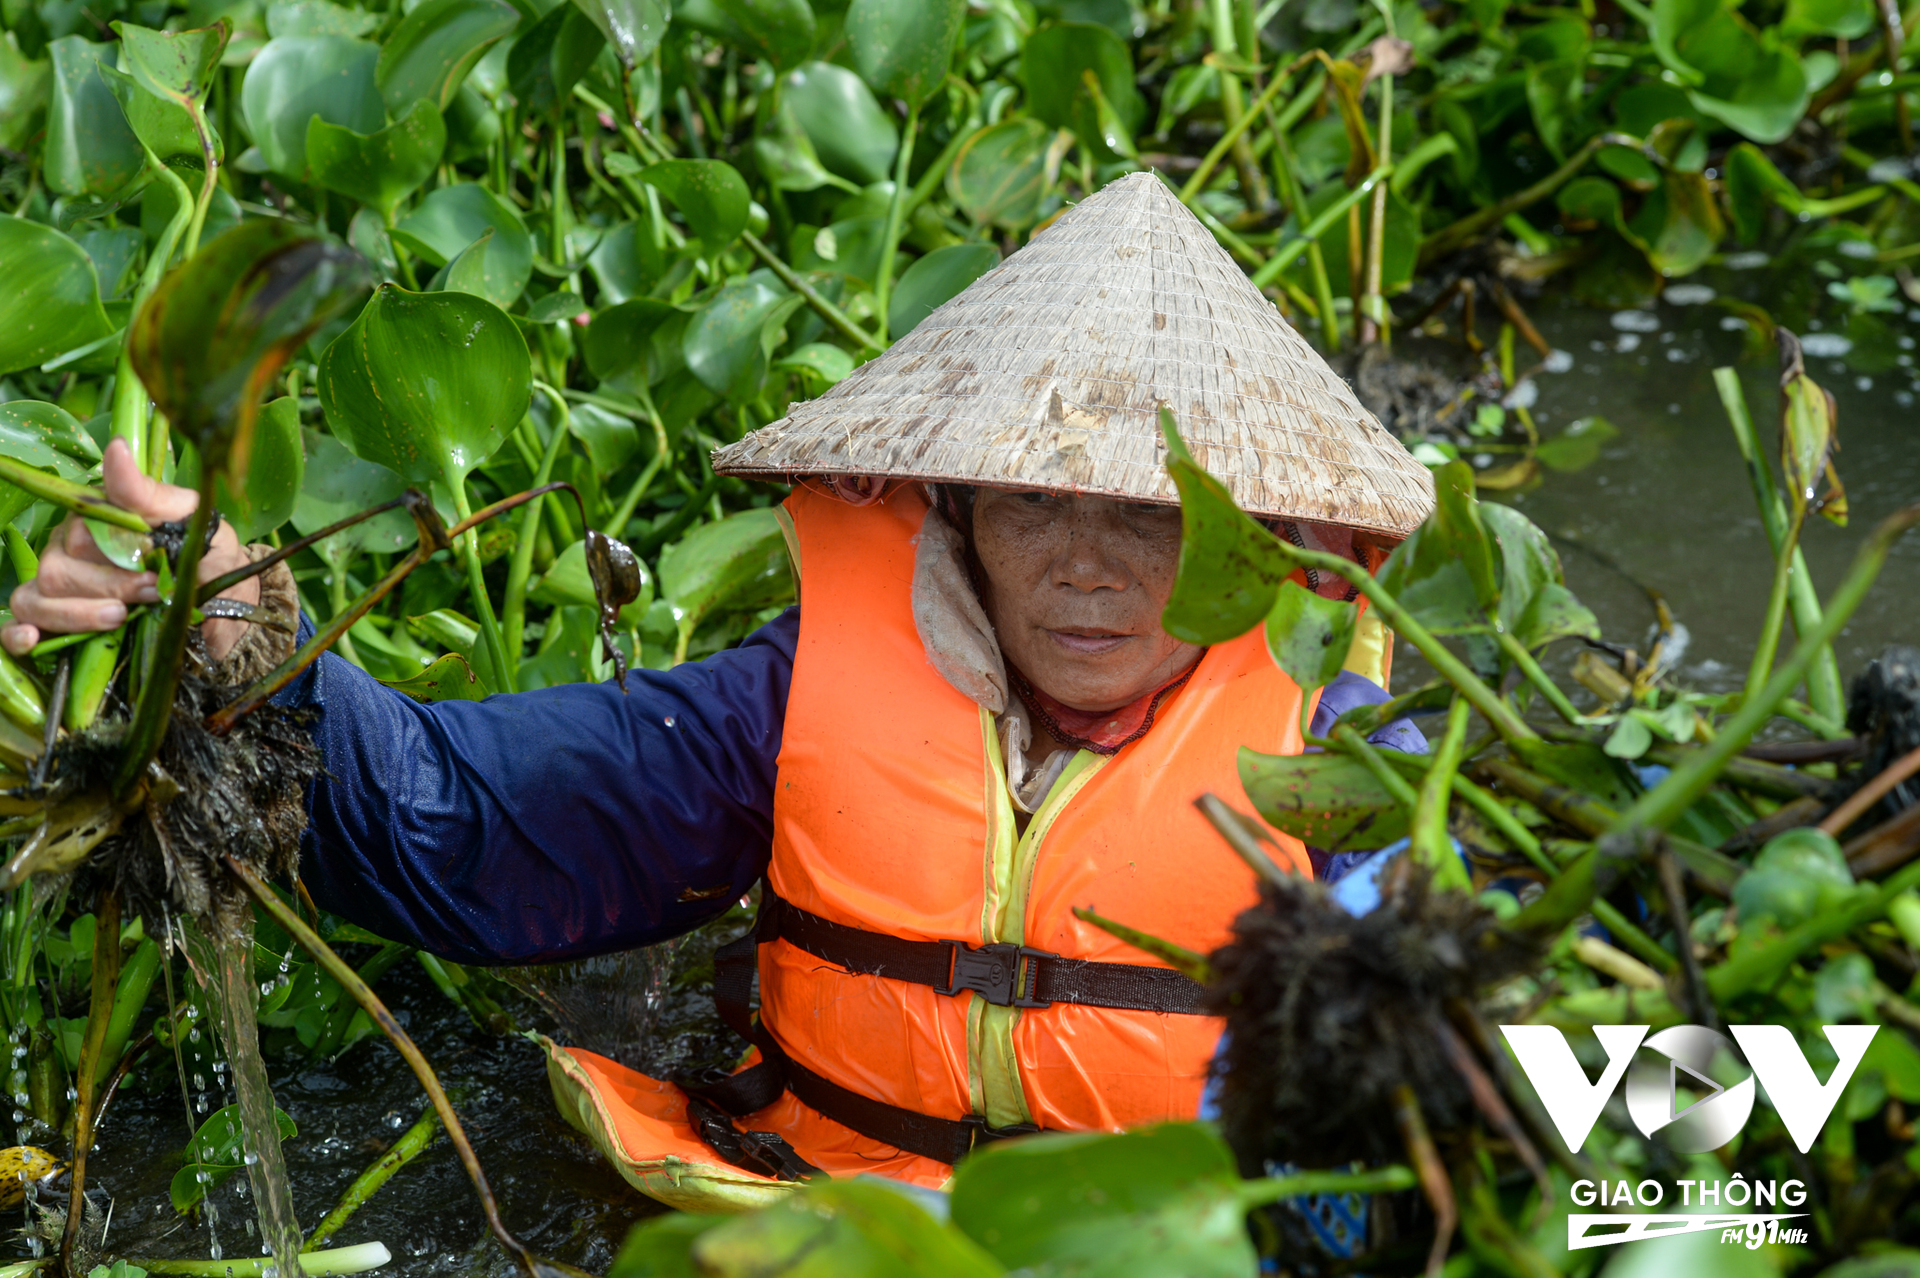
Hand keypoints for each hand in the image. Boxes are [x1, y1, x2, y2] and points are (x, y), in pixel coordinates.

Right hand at [2, 438, 258, 661]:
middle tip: (153, 590)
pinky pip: (19, 621)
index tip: (145, 541)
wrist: (227, 617)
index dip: (115, 533)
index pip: (87, 515)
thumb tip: (116, 447)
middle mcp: (73, 543)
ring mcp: (60, 580)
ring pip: (41, 591)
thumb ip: (152, 496)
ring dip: (80, 611)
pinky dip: (20, 633)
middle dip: (111, 582)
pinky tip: (36, 639)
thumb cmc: (210, 564)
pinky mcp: (57, 620)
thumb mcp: (198, 528)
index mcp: (105, 514)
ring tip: (121, 616)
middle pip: (63, 559)